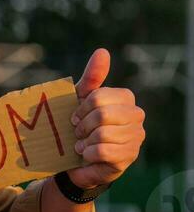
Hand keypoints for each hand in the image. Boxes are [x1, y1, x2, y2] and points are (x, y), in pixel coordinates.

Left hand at [67, 48, 144, 189]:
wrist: (76, 159)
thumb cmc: (81, 126)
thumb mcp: (81, 100)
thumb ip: (92, 78)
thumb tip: (103, 51)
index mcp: (126, 99)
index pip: (99, 96)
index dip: (81, 108)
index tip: (74, 117)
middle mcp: (137, 116)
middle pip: (102, 115)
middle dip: (82, 126)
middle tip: (78, 132)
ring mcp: (136, 138)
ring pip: (103, 134)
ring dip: (84, 141)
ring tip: (83, 144)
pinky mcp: (128, 157)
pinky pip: (103, 152)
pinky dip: (88, 154)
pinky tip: (87, 155)